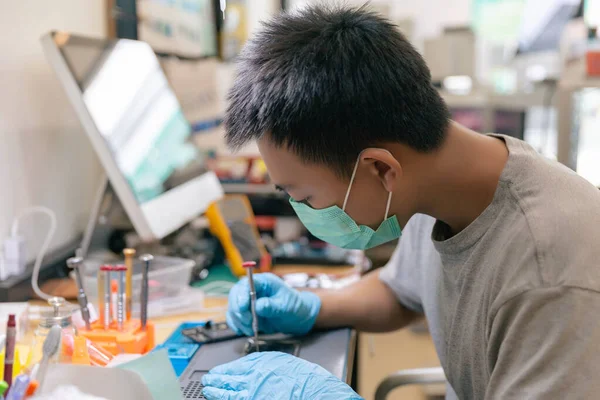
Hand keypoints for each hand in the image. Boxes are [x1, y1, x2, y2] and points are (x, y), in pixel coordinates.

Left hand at [202, 352, 362, 399]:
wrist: (315, 391)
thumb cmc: (304, 378)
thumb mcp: (281, 361)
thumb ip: (263, 365)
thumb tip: (249, 369)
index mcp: (260, 364)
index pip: (235, 367)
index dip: (223, 370)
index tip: (216, 371)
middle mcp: (253, 378)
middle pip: (229, 379)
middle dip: (216, 380)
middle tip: (206, 381)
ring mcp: (253, 394)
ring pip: (228, 393)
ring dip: (216, 392)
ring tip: (208, 390)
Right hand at [226, 273, 320, 335]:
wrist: (297, 317)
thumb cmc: (294, 306)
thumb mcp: (286, 306)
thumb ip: (272, 306)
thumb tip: (258, 306)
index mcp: (263, 282)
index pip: (246, 283)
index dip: (241, 295)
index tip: (243, 308)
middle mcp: (253, 289)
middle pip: (235, 295)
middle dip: (238, 310)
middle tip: (248, 322)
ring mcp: (248, 301)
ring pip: (233, 308)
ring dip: (238, 320)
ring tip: (250, 329)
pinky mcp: (246, 312)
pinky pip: (234, 317)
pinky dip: (237, 325)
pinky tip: (244, 331)